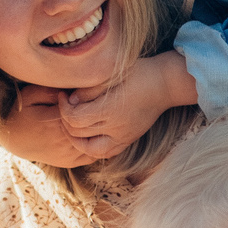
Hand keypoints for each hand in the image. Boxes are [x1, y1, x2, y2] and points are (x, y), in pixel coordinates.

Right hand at [0, 87, 99, 167]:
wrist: (13, 139)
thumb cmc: (22, 113)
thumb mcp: (31, 95)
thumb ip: (50, 90)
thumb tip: (71, 89)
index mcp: (57, 122)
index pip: (83, 111)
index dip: (87, 101)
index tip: (85, 93)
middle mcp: (65, 140)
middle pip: (92, 127)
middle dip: (96, 116)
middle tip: (96, 105)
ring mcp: (69, 154)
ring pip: (95, 142)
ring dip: (99, 132)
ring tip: (99, 119)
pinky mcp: (70, 162)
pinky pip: (92, 155)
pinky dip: (97, 145)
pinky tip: (96, 134)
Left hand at [57, 52, 194, 157]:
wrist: (164, 85)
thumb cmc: (137, 74)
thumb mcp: (110, 75)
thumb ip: (88, 90)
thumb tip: (70, 101)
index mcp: (110, 109)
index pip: (74, 118)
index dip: (63, 108)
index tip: (64, 96)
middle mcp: (116, 128)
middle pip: (78, 133)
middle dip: (66, 120)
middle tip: (66, 107)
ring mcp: (123, 137)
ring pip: (89, 149)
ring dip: (75, 139)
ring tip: (72, 125)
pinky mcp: (128, 141)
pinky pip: (104, 153)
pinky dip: (90, 148)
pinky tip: (86, 136)